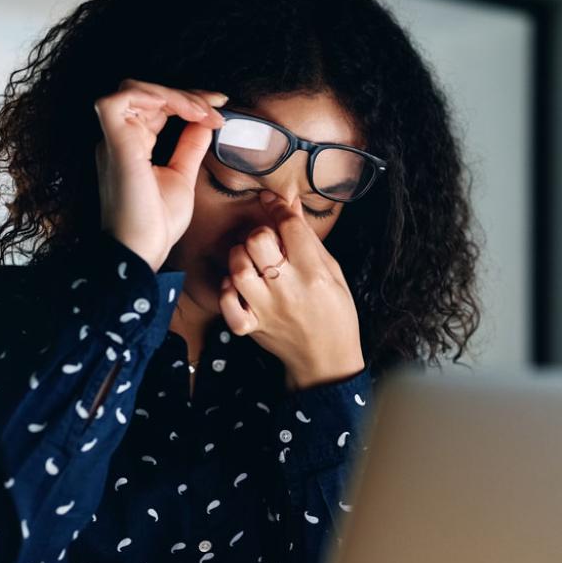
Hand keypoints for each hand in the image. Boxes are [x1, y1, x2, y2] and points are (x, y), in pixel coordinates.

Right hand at [94, 78, 226, 271]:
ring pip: (134, 88)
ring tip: (204, 112)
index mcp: (130, 145)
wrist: (142, 252)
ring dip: (175, 94)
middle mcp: (118, 138)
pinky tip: (186, 111)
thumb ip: (189, 148)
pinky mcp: (115, 144)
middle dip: (185, 93)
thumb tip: (203, 123)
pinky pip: (123, 99)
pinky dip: (157, 96)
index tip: (219, 108)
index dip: (186, 100)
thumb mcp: (182, 177)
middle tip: (216, 107)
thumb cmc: (155, 225)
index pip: (154, 106)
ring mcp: (114, 140)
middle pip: (145, 92)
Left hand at [219, 191, 365, 390]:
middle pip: (258, 241)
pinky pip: (227, 303)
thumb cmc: (334, 313)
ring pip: (238, 268)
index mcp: (314, 273)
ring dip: (240, 258)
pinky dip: (227, 291)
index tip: (271, 201)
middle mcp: (288, 289)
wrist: (327, 360)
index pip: (289, 227)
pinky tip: (238, 287)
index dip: (278, 207)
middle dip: (259, 233)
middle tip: (266, 242)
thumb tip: (290, 205)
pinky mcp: (251, 326)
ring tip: (251, 262)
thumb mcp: (332, 272)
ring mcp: (266, 309)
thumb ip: (308, 239)